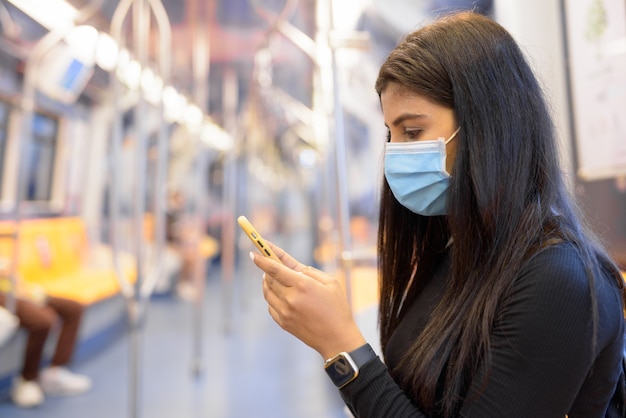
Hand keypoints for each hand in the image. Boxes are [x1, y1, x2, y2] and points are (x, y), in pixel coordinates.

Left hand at [250, 242, 365, 359]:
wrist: (336, 338)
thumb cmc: (337, 307)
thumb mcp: (330, 282)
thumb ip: (310, 271)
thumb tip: (292, 267)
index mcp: (302, 285)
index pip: (275, 269)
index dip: (262, 259)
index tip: (253, 253)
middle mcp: (290, 298)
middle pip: (269, 279)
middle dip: (266, 269)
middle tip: (267, 262)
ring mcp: (285, 312)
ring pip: (267, 292)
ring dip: (267, 282)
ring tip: (271, 277)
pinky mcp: (283, 323)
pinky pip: (271, 306)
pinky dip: (272, 297)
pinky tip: (279, 294)